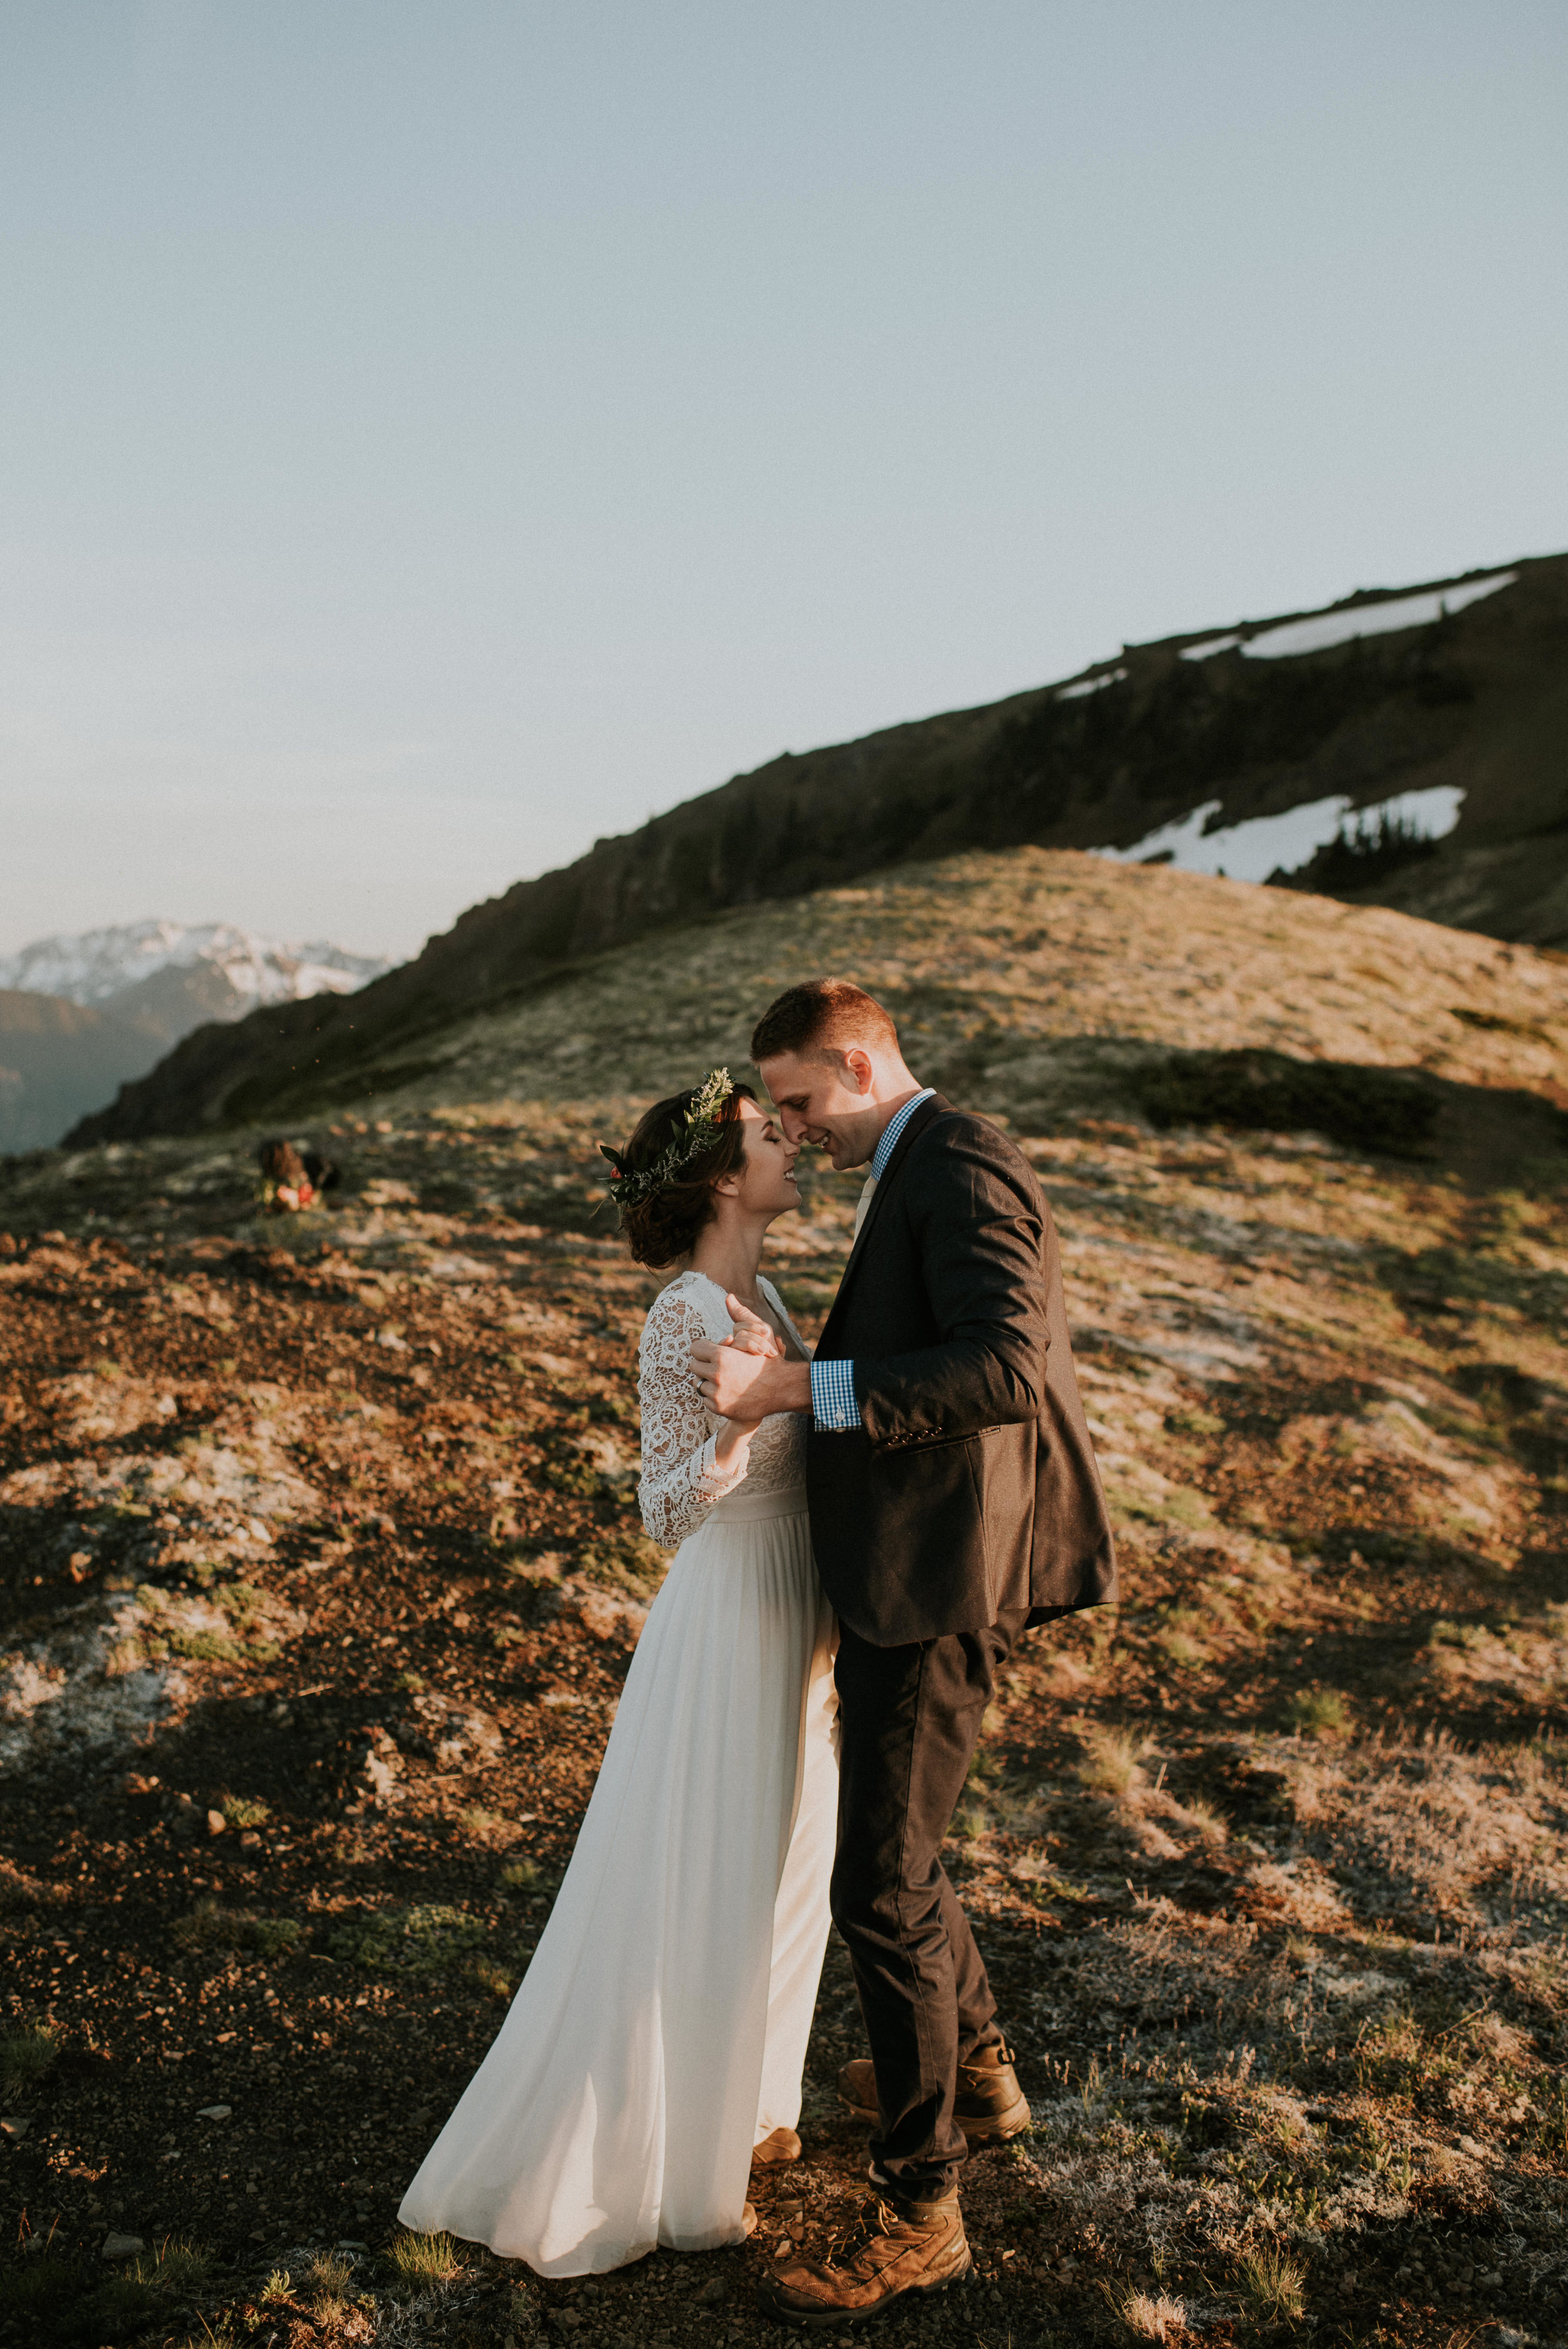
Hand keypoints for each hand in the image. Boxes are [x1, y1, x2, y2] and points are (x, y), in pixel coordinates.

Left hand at [691, 1295, 794, 1423]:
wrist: (782, 1389)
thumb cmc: (769, 1359)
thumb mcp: (757, 1333)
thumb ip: (740, 1315)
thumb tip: (728, 1297)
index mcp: (721, 1355)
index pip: (695, 1348)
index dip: (704, 1348)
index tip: (712, 1351)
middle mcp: (716, 1375)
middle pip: (694, 1366)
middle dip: (705, 1365)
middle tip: (718, 1365)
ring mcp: (717, 1394)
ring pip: (699, 1384)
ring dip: (709, 1381)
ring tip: (725, 1379)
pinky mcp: (719, 1408)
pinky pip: (706, 1400)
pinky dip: (715, 1397)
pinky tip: (729, 1392)